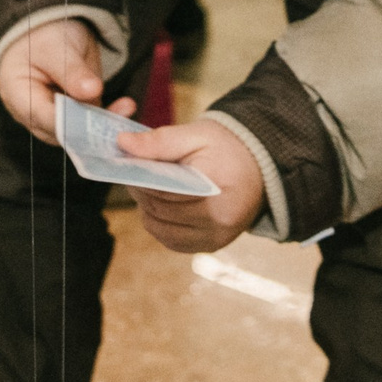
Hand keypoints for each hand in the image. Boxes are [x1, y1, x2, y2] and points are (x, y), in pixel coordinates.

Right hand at [0, 19, 132, 143]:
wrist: (53, 29)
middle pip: (60, 129)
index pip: (41, 115)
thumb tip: (91, 91)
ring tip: (126, 107)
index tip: (90, 121)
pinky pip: (90, 122)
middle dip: (88, 126)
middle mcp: (33, 113)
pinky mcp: (75, 115)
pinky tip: (126, 107)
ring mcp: (55, 117)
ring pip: (78, 130)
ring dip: (103, 123)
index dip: (66, 121)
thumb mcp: (56, 47)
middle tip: (114, 118)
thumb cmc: (44, 36)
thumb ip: (71, 71)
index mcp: (17, 94)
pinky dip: (108, 116)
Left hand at [116, 119, 262, 252]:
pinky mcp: (211, 246)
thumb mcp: (196, 135)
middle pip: (161, 212)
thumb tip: (123, 143)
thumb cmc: (226, 149)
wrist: (259, 169)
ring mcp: (216, 237)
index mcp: (218, 188)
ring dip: (148, 211)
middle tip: (134, 176)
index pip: (165, 191)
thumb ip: (159, 141)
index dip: (141, 180)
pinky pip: (172, 241)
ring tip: (148, 190)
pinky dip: (160, 225)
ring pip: (162, 230)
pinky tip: (161, 206)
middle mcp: (220, 220)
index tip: (129, 167)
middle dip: (142, 194)